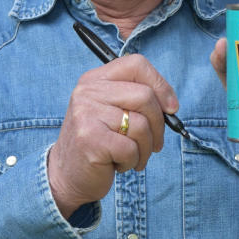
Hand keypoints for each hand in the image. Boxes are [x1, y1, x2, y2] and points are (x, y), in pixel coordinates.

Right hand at [48, 55, 179, 217]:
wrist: (67, 175)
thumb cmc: (100, 143)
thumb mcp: (113, 113)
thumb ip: (136, 100)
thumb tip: (171, 105)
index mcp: (95, 79)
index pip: (136, 64)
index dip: (161, 84)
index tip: (171, 108)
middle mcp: (87, 92)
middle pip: (145, 96)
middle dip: (159, 125)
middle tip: (154, 144)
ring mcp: (86, 114)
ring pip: (141, 125)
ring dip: (145, 149)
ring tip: (133, 157)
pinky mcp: (90, 140)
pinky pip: (131, 148)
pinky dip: (133, 161)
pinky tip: (119, 164)